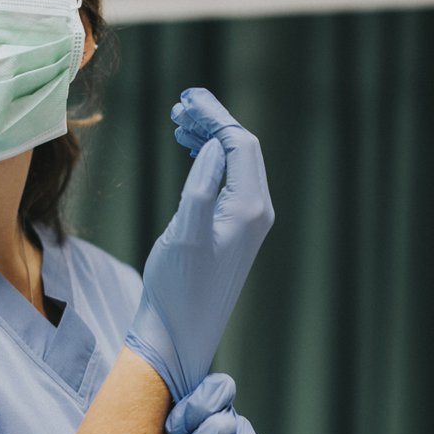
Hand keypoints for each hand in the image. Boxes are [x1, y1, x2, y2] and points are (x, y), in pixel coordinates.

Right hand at [124, 89, 273, 400]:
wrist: (178, 335)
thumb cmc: (177, 289)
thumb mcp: (184, 233)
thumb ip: (201, 186)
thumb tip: (214, 147)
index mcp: (249, 208)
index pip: (240, 144)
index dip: (215, 116)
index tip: (185, 99)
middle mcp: (256, 213)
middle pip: (242, 149)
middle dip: (213, 122)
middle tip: (178, 106)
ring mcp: (246, 223)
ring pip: (234, 164)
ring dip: (209, 139)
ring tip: (178, 123)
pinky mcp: (232, 232)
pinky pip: (227, 182)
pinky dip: (208, 160)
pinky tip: (189, 153)